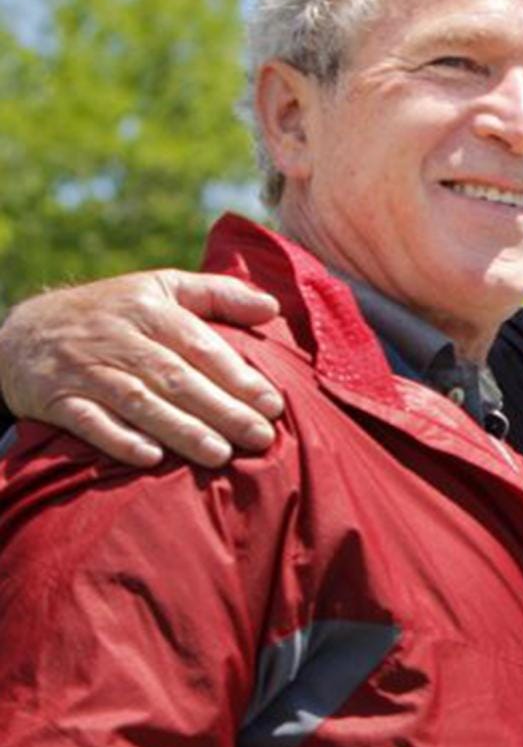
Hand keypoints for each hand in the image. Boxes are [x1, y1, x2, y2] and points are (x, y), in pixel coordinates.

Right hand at [0, 270, 283, 467]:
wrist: (26, 330)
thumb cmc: (115, 311)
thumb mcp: (162, 287)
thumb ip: (219, 294)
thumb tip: (273, 308)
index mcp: (150, 309)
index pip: (201, 345)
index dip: (238, 376)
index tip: (273, 403)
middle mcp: (120, 339)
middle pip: (177, 378)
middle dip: (222, 410)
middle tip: (261, 437)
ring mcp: (87, 370)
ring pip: (139, 402)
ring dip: (180, 430)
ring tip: (221, 454)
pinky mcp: (57, 398)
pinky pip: (89, 421)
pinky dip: (118, 439)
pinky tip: (150, 459)